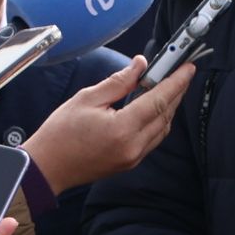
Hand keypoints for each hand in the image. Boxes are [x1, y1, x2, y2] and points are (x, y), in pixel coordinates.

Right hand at [21, 57, 194, 192]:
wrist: (47, 168)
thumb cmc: (60, 133)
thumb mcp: (87, 98)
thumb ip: (118, 82)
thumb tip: (140, 66)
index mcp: (122, 129)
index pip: (159, 101)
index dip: (176, 82)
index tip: (188, 67)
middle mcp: (133, 147)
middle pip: (165, 115)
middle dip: (176, 91)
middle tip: (181, 72)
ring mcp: (133, 158)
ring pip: (162, 128)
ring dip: (169, 107)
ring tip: (169, 85)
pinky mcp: (129, 162)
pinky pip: (153, 139)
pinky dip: (158, 121)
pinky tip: (154, 107)